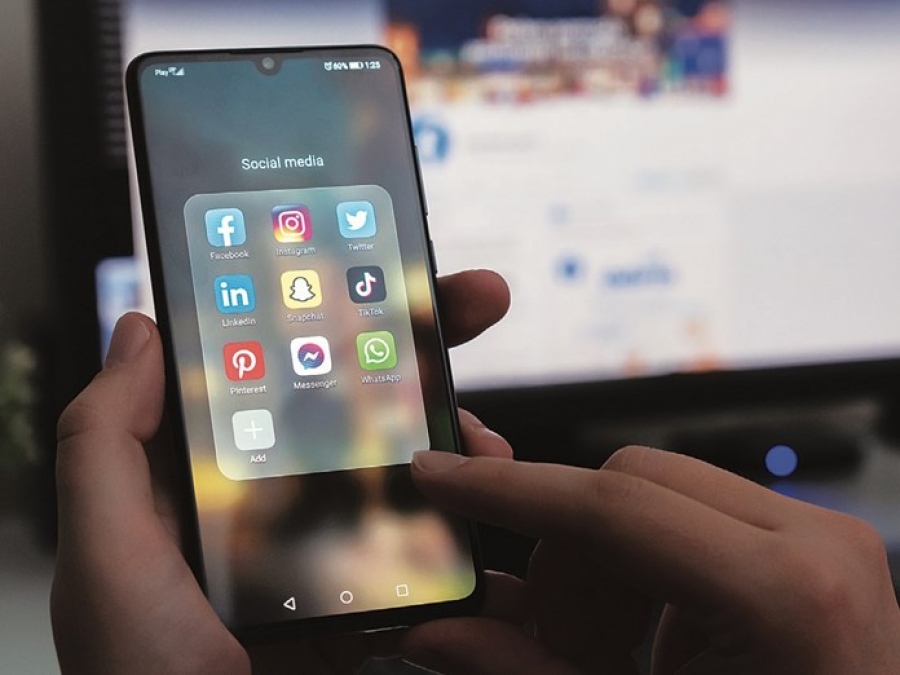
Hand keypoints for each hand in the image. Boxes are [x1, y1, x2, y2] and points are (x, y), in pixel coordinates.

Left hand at [51, 269, 509, 674]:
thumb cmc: (139, 671)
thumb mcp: (106, 548)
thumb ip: (106, 439)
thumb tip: (139, 329)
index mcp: (216, 465)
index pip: (279, 363)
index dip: (328, 309)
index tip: (379, 263)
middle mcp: (279, 487)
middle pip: (359, 393)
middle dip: (424, 340)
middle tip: (477, 299)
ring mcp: (331, 534)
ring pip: (405, 456)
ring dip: (457, 427)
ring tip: (487, 427)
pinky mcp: (369, 584)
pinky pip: (424, 531)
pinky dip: (464, 505)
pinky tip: (485, 487)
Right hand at [403, 446, 899, 673]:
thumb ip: (523, 673)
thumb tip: (435, 632)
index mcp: (785, 598)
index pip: (614, 507)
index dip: (509, 490)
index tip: (440, 477)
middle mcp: (814, 544)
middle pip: (629, 483)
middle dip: (564, 553)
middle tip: (544, 634)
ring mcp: (817, 536)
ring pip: (652, 492)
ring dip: (600, 563)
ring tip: (604, 651)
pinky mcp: (805, 543)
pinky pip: (685, 515)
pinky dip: (640, 566)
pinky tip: (647, 638)